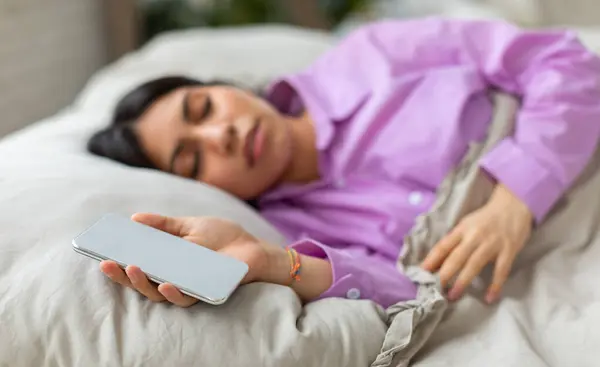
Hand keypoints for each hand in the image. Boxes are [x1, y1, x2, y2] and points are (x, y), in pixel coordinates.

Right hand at [99, 213, 279, 306]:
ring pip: (159, 294)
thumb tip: (135, 218)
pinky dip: (175, 292)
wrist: (254, 247)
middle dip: (123, 275)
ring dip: (144, 283)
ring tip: (133, 268)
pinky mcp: (205, 292)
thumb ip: (165, 225)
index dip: (118, 262)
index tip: (100, 251)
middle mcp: (174, 277)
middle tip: (108, 262)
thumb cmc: (223, 237)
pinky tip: (166, 283)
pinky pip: (187, 298)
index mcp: (168, 261)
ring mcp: (189, 286)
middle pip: (142, 282)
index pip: (138, 264)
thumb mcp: (191, 225)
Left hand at [421, 184, 532, 303]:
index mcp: (462, 229)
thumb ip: (455, 240)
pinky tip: (490, 298)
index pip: (443, 245)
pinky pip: (501, 271)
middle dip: (444, 274)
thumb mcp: (467, 224)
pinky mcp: (508, 250)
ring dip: (462, 281)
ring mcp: (492, 244)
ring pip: (474, 264)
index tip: (422, 272)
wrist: (514, 204)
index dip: (431, 259)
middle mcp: (475, 236)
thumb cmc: (487, 218)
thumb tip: (438, 260)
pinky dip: (495, 285)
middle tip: (435, 290)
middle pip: (456, 257)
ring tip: (453, 296)